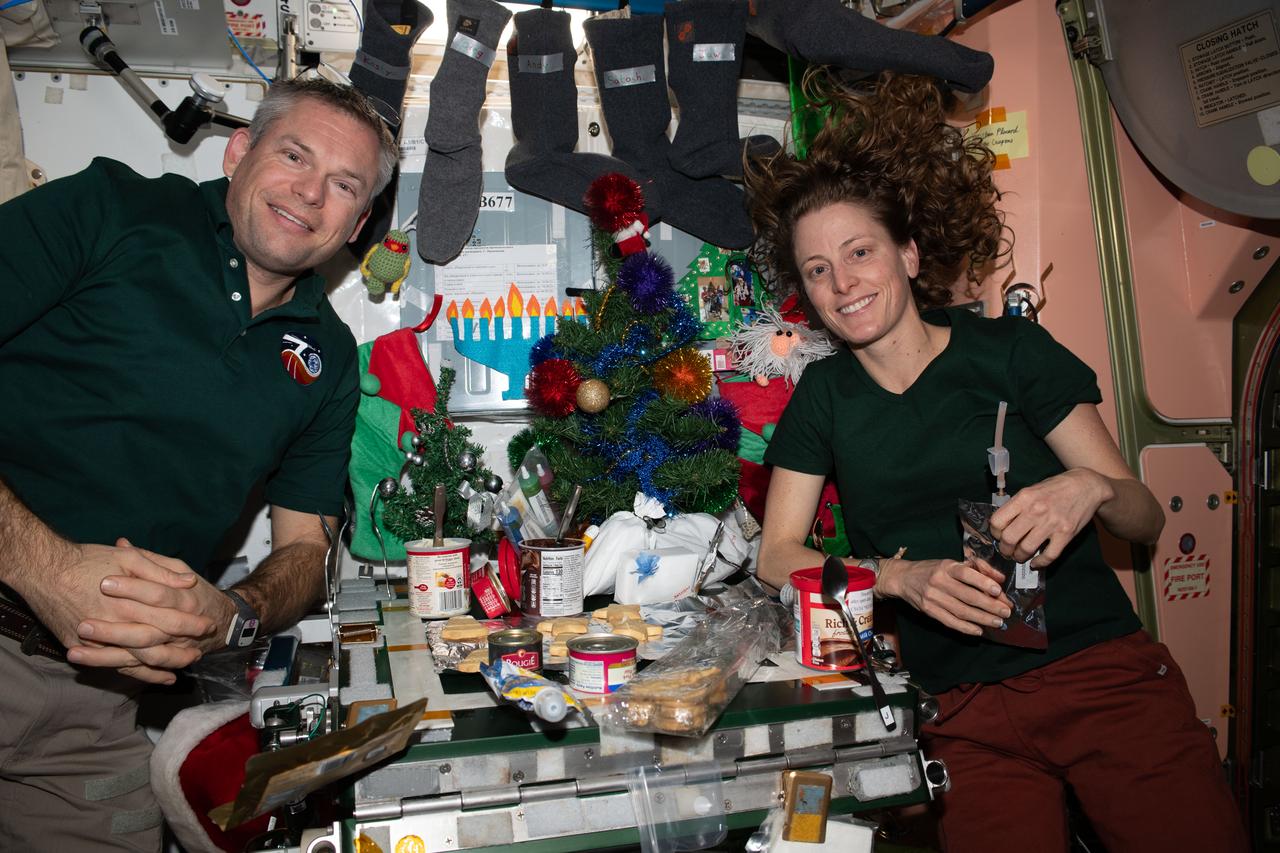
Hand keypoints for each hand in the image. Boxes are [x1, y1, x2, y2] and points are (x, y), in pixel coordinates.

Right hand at [16, 538, 215, 683]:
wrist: (43, 570)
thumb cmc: (87, 560)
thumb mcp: (128, 558)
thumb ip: (160, 570)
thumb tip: (189, 582)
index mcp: (130, 601)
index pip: (168, 617)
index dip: (190, 623)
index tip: (208, 625)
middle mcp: (115, 624)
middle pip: (156, 643)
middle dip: (181, 649)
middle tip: (200, 652)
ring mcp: (98, 640)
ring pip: (139, 661)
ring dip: (164, 665)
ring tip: (184, 666)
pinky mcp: (84, 647)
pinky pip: (117, 667)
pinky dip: (141, 674)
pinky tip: (160, 677)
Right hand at [878, 557, 1010, 636]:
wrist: (903, 578)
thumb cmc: (933, 569)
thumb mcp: (952, 563)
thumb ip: (977, 568)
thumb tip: (999, 578)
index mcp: (946, 566)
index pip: (966, 574)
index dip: (982, 582)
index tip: (998, 590)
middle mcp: (939, 581)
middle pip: (967, 596)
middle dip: (990, 605)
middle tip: (1006, 612)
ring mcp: (932, 598)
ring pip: (961, 611)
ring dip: (982, 618)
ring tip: (998, 622)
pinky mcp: (929, 611)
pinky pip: (950, 622)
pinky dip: (966, 628)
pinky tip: (979, 630)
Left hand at [989, 469, 1113, 567]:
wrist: (1086, 486)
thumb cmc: (1055, 488)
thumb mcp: (1031, 490)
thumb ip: (1017, 506)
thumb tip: (1002, 525)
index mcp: (1024, 498)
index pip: (997, 521)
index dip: (995, 532)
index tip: (999, 536)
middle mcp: (1036, 510)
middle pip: (1009, 538)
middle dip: (1005, 549)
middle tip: (1008, 551)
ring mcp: (1051, 523)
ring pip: (1026, 549)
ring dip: (1020, 557)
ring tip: (1020, 556)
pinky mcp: (1066, 534)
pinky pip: (1049, 555)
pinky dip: (1040, 563)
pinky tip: (1035, 563)